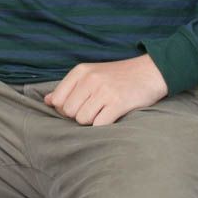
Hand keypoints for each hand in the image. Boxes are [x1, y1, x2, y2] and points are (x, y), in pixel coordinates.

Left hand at [44, 54, 166, 125]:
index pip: (57, 99)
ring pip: (82, 120)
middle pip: (69, 112)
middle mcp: (90, 79)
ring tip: (103, 111)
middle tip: (93, 110)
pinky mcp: (118, 103)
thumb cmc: (118, 76)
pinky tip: (111, 117)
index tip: (77, 107)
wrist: (151, 71)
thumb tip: (47, 101)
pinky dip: (103, 125)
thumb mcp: (91, 74)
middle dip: (78, 116)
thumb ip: (69, 87)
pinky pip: (99, 124)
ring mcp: (104, 91)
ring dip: (92, 121)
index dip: (64, 108)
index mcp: (80, 71)